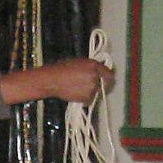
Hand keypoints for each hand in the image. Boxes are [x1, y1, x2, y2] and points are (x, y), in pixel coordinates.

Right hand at [0, 55, 114, 106]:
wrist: (53, 80)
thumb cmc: (62, 68)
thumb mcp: (78, 62)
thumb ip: (90, 66)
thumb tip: (97, 70)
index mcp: (94, 65)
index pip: (109, 74)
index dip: (108, 78)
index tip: (106, 80)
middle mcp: (95, 76)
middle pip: (103, 84)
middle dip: (97, 85)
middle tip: (87, 85)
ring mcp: (92, 87)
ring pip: (95, 92)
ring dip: (90, 92)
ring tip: (77, 88)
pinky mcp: (87, 97)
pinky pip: (89, 99)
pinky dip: (84, 99)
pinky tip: (75, 93)